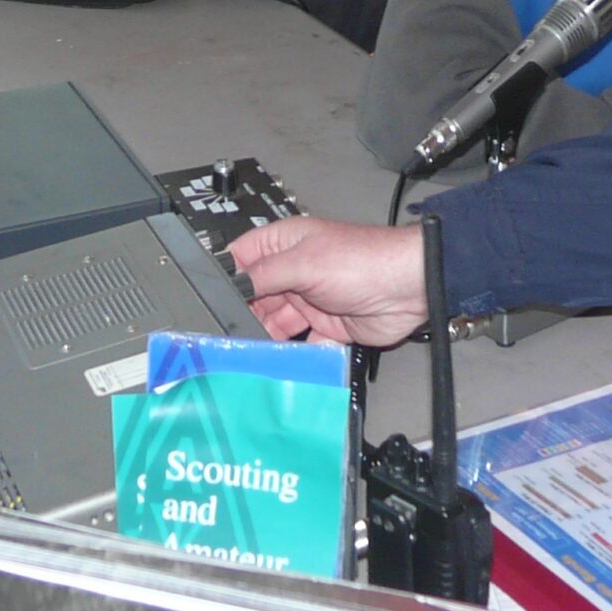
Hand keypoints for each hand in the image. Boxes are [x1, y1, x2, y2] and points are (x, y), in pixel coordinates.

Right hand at [226, 216, 429, 347]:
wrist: (408, 288)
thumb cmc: (361, 260)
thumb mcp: (304, 262)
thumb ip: (264, 275)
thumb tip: (231, 284)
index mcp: (285, 245)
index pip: (242, 258)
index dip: (224, 278)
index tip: (203, 301)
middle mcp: (293, 273)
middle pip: (255, 297)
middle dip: (242, 315)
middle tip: (223, 338)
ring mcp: (309, 301)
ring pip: (274, 324)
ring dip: (263, 338)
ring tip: (245, 355)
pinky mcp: (326, 328)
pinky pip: (300, 345)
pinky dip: (290, 355)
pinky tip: (276, 365)